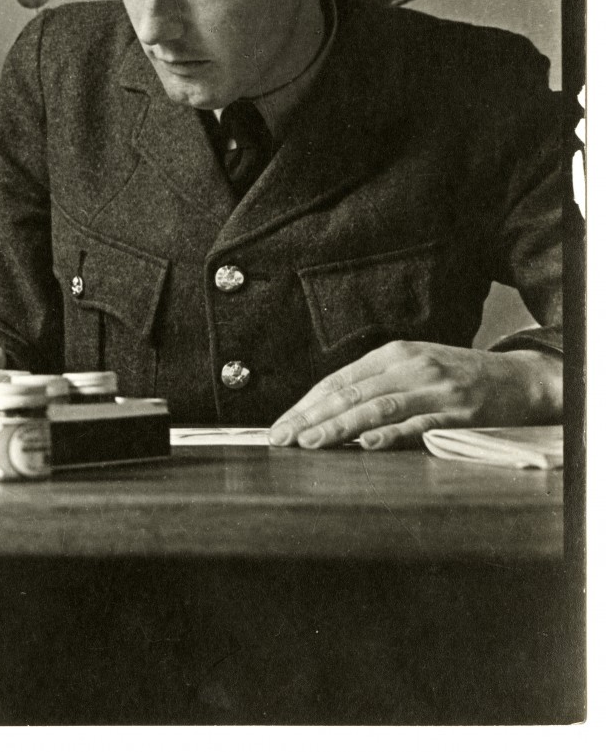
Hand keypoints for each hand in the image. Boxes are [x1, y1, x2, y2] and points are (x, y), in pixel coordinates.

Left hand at [269, 342, 562, 450]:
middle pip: (350, 393)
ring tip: (310, 443)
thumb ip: (375, 384)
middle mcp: (408, 366)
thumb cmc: (456, 376)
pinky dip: (391, 434)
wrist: (518, 378)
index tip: (280, 426)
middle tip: (282, 438)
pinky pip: (419, 424)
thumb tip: (327, 409)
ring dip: (339, 426)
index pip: (337, 381)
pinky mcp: (458, 412)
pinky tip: (367, 443)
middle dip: (311, 417)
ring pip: (376, 407)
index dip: (306, 404)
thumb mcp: (412, 367)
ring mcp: (433, 389)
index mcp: (391, 354)